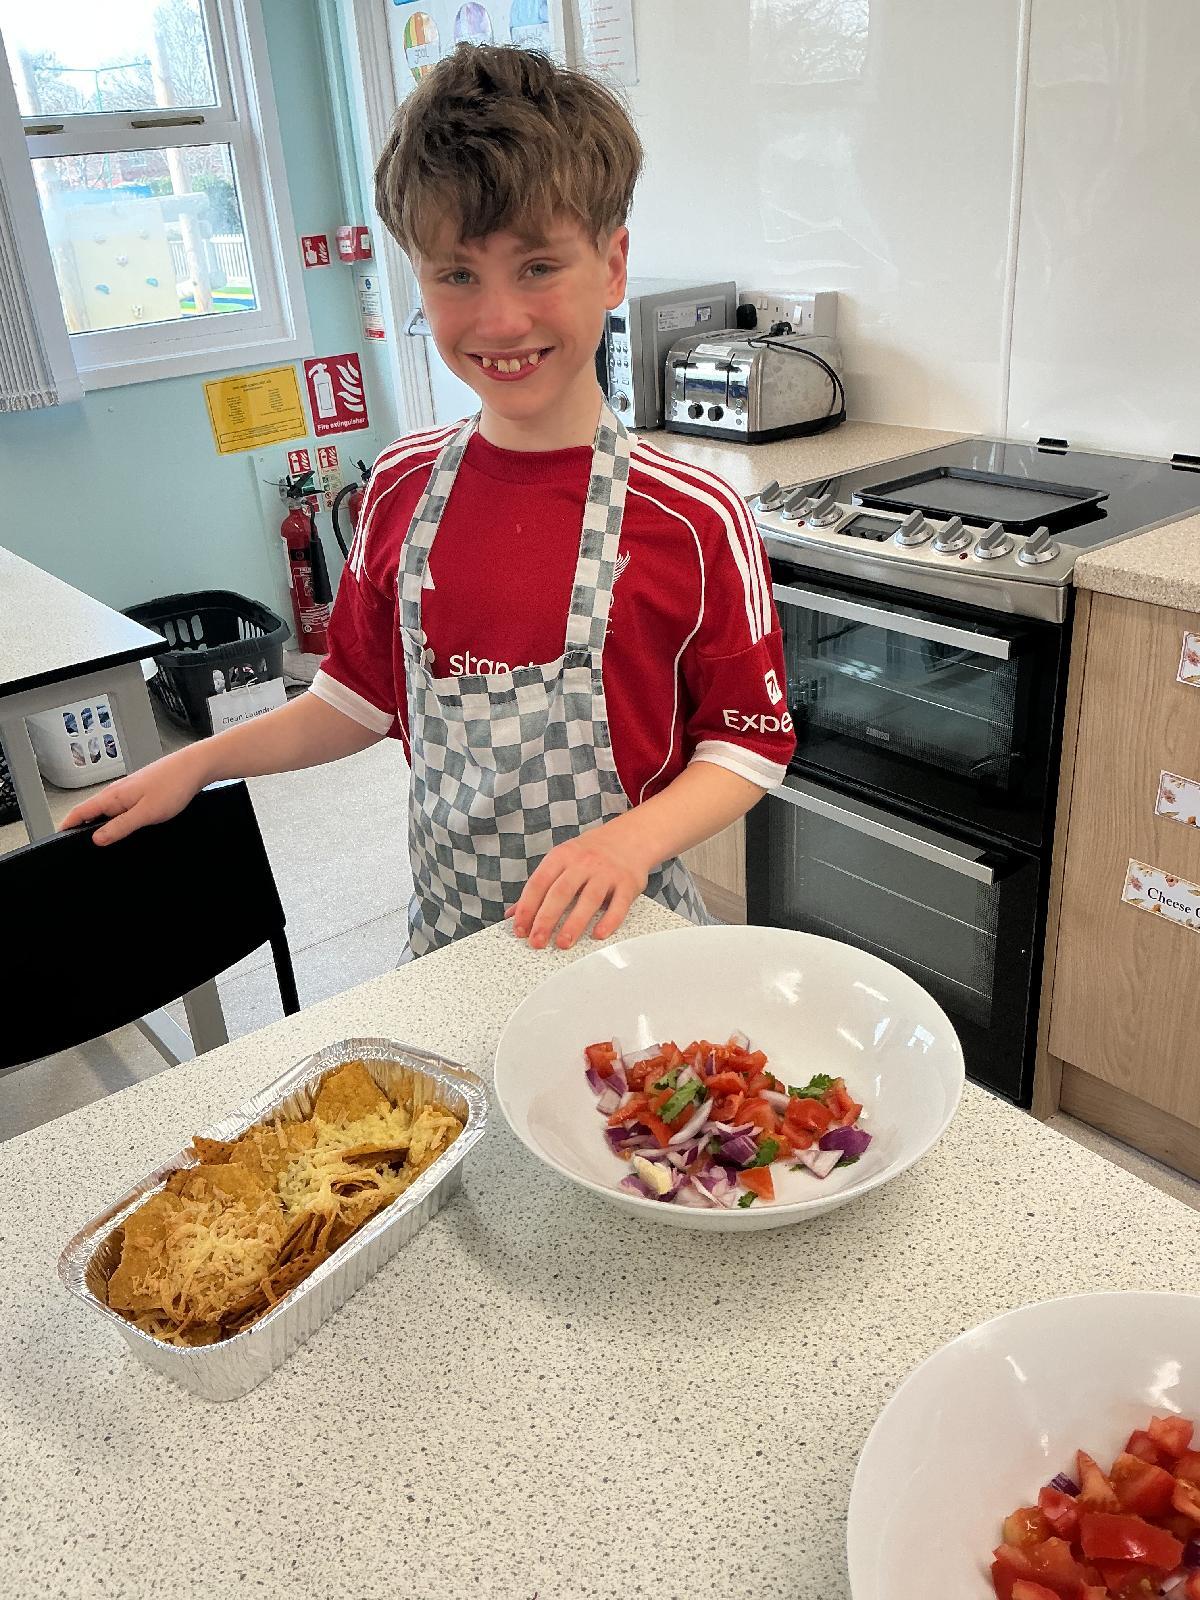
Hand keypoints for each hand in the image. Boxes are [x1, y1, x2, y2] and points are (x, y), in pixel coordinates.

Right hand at [60, 746, 208, 844]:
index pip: (80, 812)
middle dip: (82, 827)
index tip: (59, 839)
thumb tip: (96, 839)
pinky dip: (116, 818)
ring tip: (99, 841)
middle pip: (91, 811)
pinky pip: (122, 807)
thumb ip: (120, 826)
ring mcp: (129, 790)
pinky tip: (124, 827)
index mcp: (113, 796)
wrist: (194, 766)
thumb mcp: (146, 813)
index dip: (67, 826)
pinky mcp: (141, 791)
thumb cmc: (173, 786)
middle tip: (79, 847)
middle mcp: (117, 791)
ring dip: (101, 823)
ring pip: (107, 809)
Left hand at [505, 818, 653, 949]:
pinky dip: (609, 921)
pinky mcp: (628, 883)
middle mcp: (583, 862)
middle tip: (537, 942)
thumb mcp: (562, 860)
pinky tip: (598, 934)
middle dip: (546, 919)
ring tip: (563, 943)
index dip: (527, 907)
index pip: (539, 883)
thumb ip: (539, 887)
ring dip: (574, 923)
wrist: (630, 836)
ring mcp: (607, 872)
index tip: (520, 929)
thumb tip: (512, 915)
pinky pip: (619, 905)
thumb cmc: (591, 853)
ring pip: (589, 900)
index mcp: (562, 856)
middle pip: (561, 892)